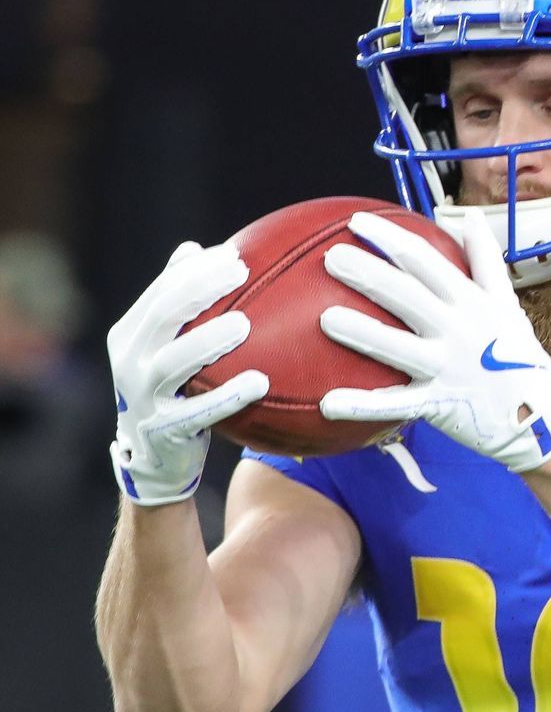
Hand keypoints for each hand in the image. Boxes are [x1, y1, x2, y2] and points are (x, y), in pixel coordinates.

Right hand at [107, 240, 267, 504]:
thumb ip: (176, 305)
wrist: (152, 462)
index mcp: (129, 336)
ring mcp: (143, 398)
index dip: (194, 271)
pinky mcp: (164, 430)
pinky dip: (228, 396)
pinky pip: (199, 411)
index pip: (161, 292)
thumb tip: (194, 249)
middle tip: (241, 272)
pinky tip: (260, 383)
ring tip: (245, 324)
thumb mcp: (165, 349)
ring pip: (174, 362)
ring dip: (209, 341)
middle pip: (163, 316)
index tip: (232, 254)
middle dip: (200, 290)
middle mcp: (130, 362)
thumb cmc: (170, 394)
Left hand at [319, 211, 550, 472]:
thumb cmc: (517, 356)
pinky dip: (362, 406)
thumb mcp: (507, 303)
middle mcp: (458, 330)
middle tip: (330, 258)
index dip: (390, 239)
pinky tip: (328, 403)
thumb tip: (469, 217)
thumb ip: (485, 260)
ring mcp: (447, 368)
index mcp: (471, 301)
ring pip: (398, 347)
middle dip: (368, 274)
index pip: (425, 260)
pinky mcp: (439, 404)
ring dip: (361, 333)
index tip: (357, 223)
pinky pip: (395, 405)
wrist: (542, 416)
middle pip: (406, 295)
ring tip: (325, 319)